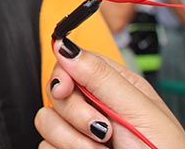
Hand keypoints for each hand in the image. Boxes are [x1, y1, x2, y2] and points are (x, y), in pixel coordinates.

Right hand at [35, 38, 184, 148]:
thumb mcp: (140, 111)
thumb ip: (102, 78)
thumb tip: (68, 46)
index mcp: (115, 86)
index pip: (73, 62)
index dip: (64, 72)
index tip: (66, 88)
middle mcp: (94, 106)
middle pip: (55, 91)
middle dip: (76, 113)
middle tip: (103, 130)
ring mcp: (79, 131)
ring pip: (46, 120)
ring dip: (73, 140)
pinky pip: (44, 145)